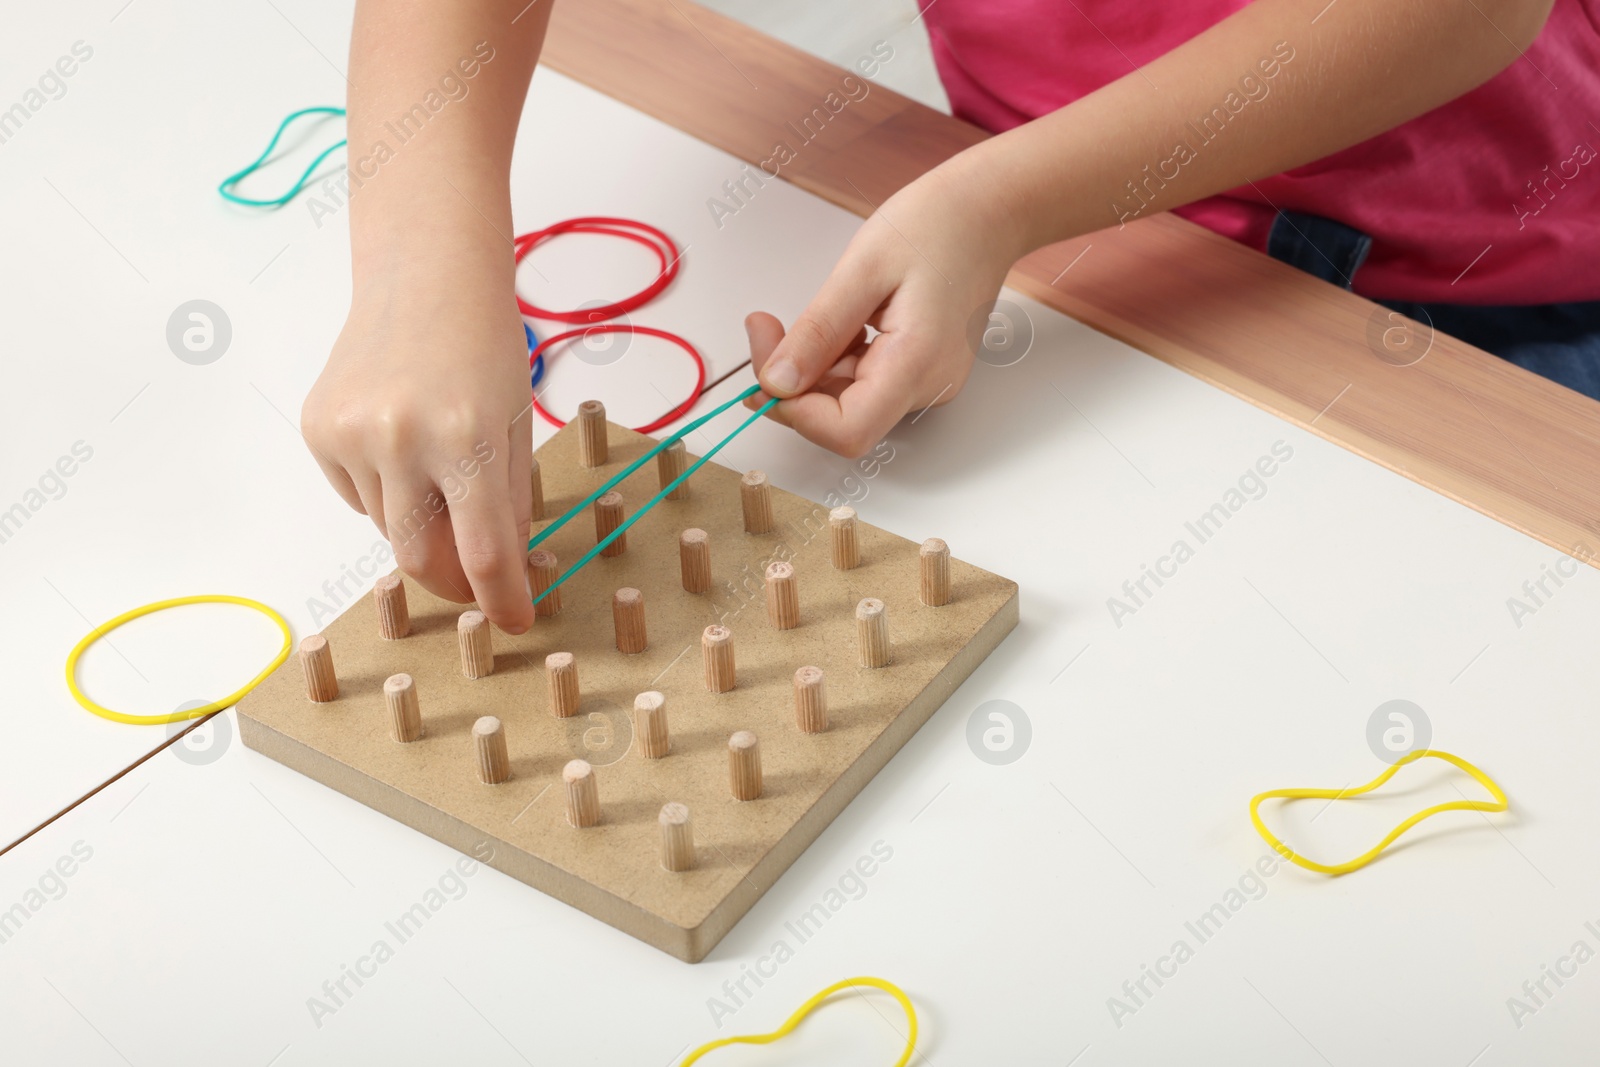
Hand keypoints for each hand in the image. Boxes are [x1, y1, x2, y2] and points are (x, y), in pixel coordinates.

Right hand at [301, 284, 534, 634]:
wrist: (423, 279)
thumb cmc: (482, 346)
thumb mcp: (514, 424)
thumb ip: (509, 502)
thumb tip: (504, 573)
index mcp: (466, 438)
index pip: (483, 552)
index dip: (501, 599)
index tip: (512, 620)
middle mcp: (403, 438)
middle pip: (419, 557)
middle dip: (450, 582)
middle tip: (474, 583)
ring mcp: (352, 434)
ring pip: (387, 526)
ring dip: (419, 523)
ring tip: (438, 469)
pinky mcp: (319, 429)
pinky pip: (356, 494)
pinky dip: (384, 490)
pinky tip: (400, 443)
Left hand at [744, 166, 1023, 455]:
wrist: (990, 211)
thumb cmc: (938, 225)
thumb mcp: (862, 269)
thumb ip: (818, 332)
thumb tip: (777, 383)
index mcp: (916, 364)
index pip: (846, 432)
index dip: (795, 410)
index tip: (765, 366)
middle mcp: (927, 387)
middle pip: (842, 421)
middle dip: (794, 385)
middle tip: (767, 327)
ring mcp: (928, 383)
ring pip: (849, 403)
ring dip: (814, 369)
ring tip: (813, 312)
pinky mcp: (921, 372)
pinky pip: (865, 384)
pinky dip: (838, 360)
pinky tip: (843, 320)